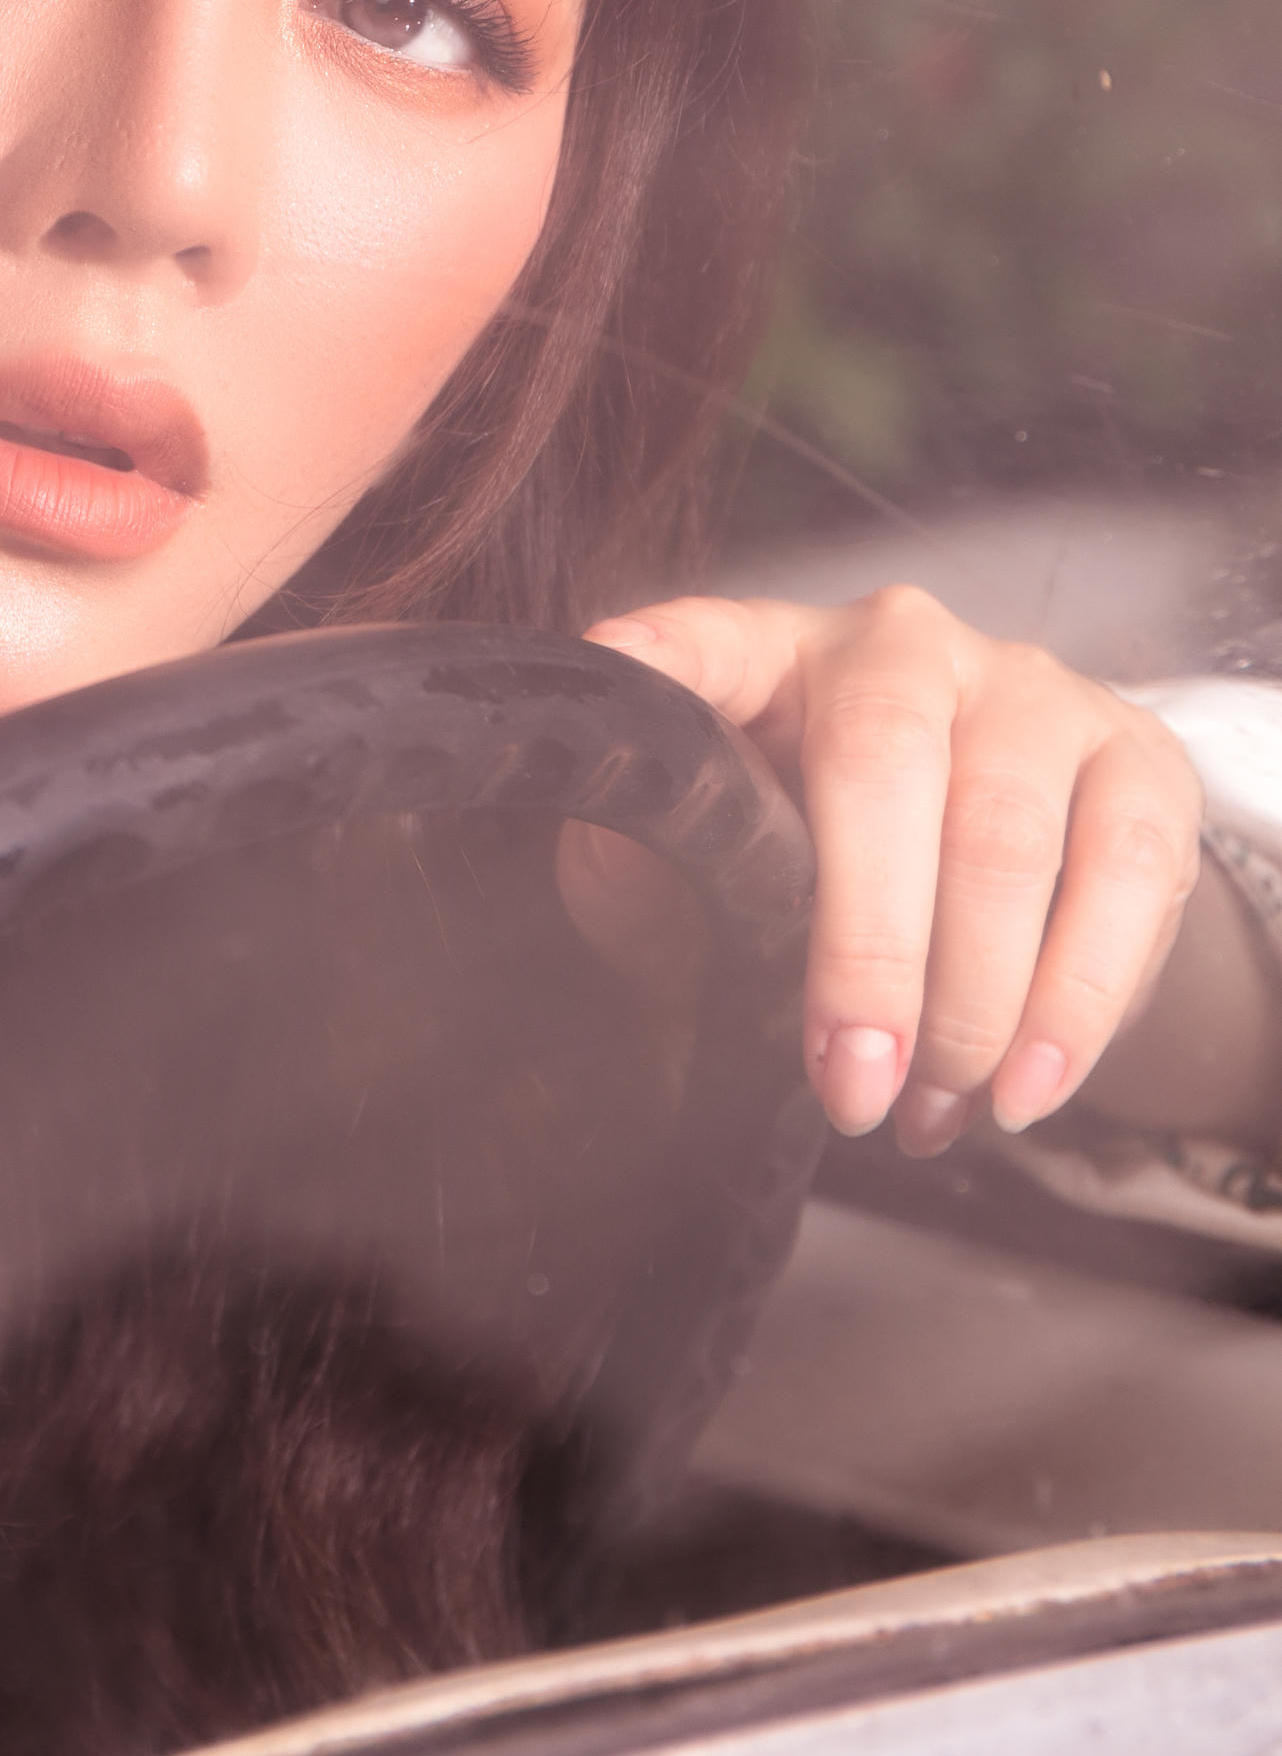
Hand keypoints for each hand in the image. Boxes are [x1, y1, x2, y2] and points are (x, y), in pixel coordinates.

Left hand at [566, 587, 1200, 1152]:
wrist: (995, 879)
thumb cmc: (819, 869)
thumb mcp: (716, 875)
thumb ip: (656, 871)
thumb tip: (624, 861)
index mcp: (771, 656)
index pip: (704, 641)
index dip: (664, 655)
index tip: (616, 663)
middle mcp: (903, 644)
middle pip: (886, 761)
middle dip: (872, 948)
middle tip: (853, 1091)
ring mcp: (1031, 689)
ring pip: (1011, 835)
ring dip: (975, 1005)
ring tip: (930, 1114)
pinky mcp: (1138, 757)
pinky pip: (1128, 876)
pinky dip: (1078, 1005)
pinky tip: (1025, 1089)